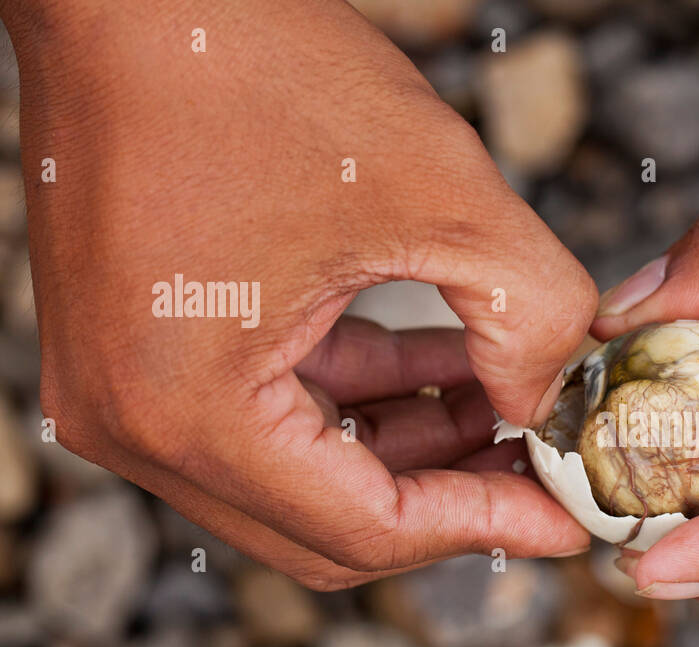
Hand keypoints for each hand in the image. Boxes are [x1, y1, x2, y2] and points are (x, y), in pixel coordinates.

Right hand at [6, 0, 596, 588]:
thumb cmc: (255, 65)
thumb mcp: (440, 195)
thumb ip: (529, 318)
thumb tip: (558, 405)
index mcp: (188, 408)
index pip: (367, 530)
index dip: (487, 527)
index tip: (568, 516)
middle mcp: (138, 424)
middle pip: (331, 527)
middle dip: (453, 500)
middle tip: (543, 467)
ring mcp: (129, 392)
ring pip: (308, 477)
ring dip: (415, 449)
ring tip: (509, 401)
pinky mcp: (146, 350)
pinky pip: (275, 414)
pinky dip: (364, 400)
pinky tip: (446, 363)